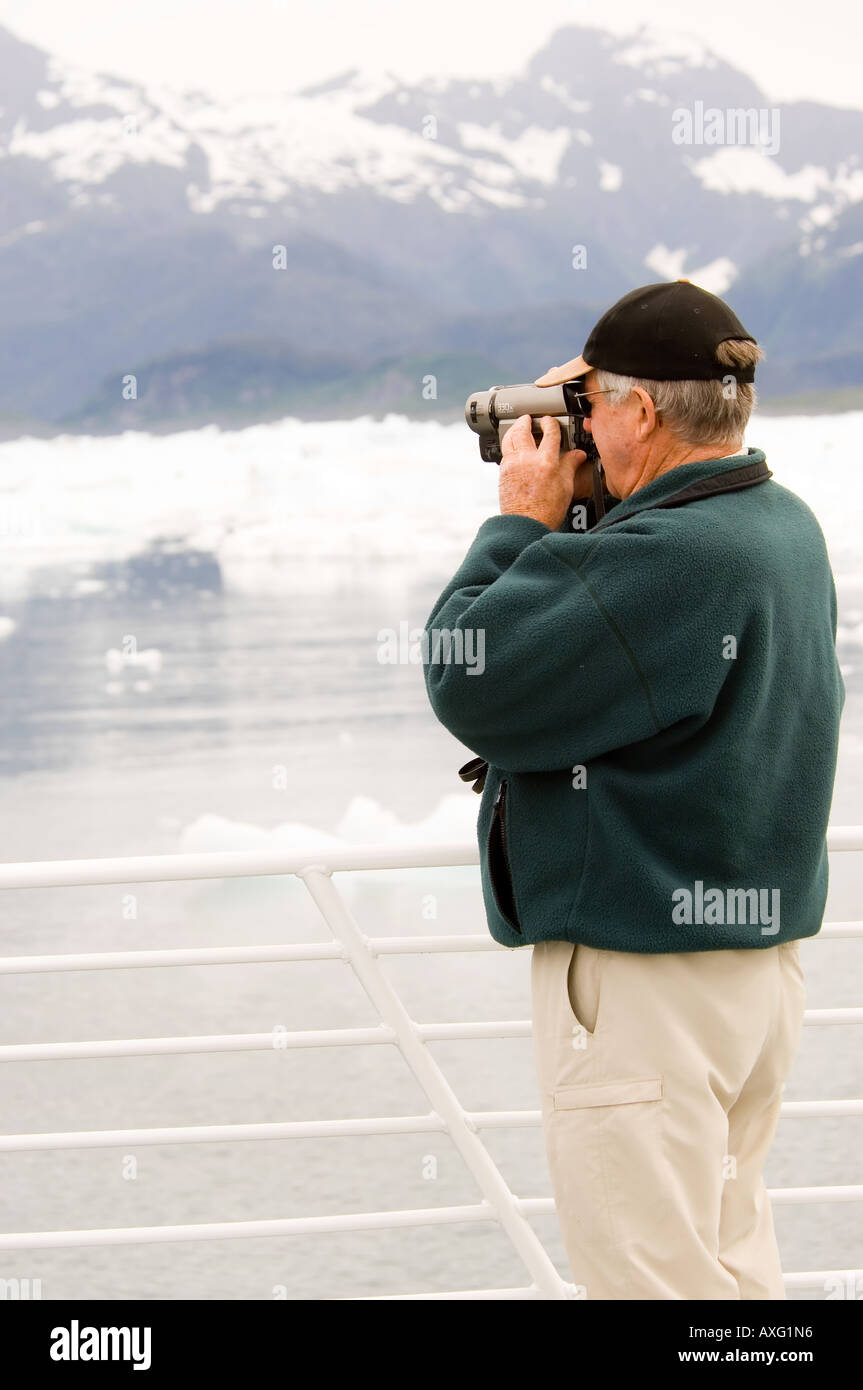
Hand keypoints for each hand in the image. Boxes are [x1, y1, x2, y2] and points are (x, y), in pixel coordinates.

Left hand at [499, 415, 589, 529]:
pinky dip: (509, 444)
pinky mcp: (503, 472)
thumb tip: (578, 455)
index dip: (551, 423)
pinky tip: (513, 447)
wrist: (526, 524)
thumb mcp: (566, 487)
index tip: (550, 422)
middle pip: (523, 429)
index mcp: (546, 461)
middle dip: (526, 420)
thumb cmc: (547, 510)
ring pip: (509, 438)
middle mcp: (527, 459)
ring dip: (514, 429)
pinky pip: (504, 451)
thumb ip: (570, 465)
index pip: (550, 432)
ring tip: (519, 427)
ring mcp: (512, 464)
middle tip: (530, 419)